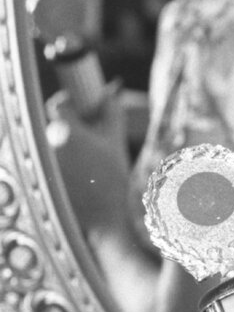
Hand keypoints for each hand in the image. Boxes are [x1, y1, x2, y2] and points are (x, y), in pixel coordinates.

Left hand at [45, 89, 129, 227]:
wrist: (105, 219)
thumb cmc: (112, 178)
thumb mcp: (116, 142)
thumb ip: (111, 112)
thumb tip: (110, 92)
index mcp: (66, 132)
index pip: (58, 105)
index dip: (70, 103)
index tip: (80, 106)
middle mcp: (47, 145)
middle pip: (55, 126)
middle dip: (72, 128)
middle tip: (91, 136)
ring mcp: (41, 164)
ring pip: (52, 145)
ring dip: (65, 147)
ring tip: (87, 160)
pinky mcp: (40, 179)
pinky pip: (49, 163)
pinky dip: (61, 164)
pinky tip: (78, 175)